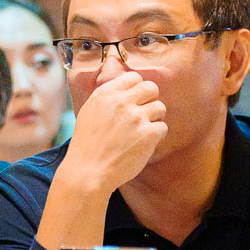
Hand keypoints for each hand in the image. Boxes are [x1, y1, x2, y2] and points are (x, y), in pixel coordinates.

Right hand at [61, 71, 166, 194]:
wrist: (88, 171)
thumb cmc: (87, 145)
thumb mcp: (90, 112)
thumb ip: (108, 98)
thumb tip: (128, 89)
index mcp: (106, 94)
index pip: (134, 77)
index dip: (137, 89)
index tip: (135, 101)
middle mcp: (121, 102)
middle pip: (151, 88)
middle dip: (150, 100)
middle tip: (144, 114)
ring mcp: (136, 117)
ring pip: (160, 107)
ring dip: (154, 119)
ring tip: (143, 131)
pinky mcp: (147, 134)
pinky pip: (162, 127)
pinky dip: (156, 136)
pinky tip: (144, 143)